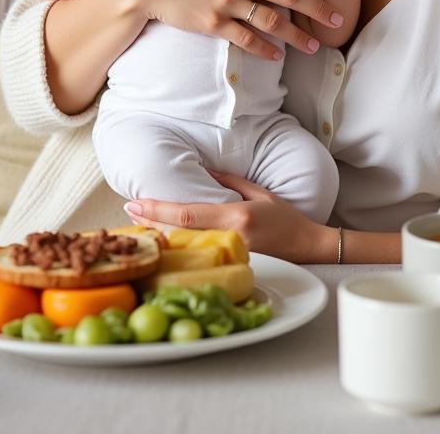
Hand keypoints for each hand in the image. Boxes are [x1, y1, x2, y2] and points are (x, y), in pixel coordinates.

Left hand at [123, 171, 325, 262]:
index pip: (188, 214)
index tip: (135, 203)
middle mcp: (231, 239)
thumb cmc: (286, 218)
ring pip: (187, 248)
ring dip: (161, 235)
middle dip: (151, 222)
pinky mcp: (233, 268)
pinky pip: (200, 258)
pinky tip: (164, 241)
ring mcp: (231, 258)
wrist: (310, 248)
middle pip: (180, 233)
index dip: (158, 210)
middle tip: (129, 211)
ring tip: (138, 223)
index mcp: (236, 218)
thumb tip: (202, 170)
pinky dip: (180, 248)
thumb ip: (229, 182)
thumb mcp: (259, 193)